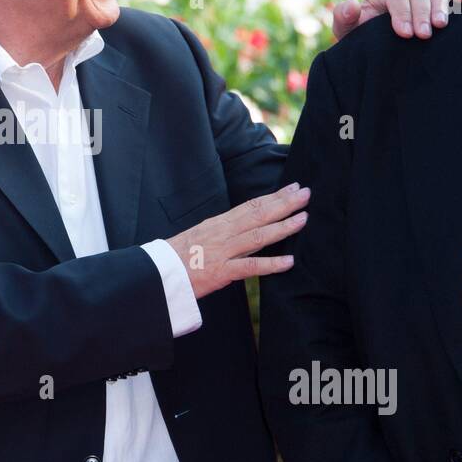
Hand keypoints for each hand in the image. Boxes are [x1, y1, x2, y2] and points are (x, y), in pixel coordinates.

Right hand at [165, 183, 309, 299]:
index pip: (250, 206)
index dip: (273, 196)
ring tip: (303, 219)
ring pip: (258, 236)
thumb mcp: (200, 237)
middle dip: (284, 203)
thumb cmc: (176, 257)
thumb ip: (223, 233)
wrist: (156, 273)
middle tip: (305, 193)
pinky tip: (289, 261)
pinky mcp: (221, 272)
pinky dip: (271, 264)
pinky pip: (250, 267)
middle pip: (257, 214)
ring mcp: (222, 251)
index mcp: (217, 224)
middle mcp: (222, 233)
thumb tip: (244, 228)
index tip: (291, 187)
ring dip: (283, 227)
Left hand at [332, 0, 461, 41]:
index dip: (402, 11)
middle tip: (424, 35)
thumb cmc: (361, 40)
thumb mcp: (347, 32)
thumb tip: (352, 4)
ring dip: (441, 7)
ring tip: (441, 26)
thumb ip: (343, 18)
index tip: (405, 33)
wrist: (377, 51)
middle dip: (422, 13)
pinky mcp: (438, 2)